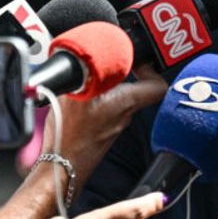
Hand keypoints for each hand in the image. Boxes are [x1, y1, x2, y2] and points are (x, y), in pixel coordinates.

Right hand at [42, 66, 167, 186]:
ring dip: (107, 85)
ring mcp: (114, 124)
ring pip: (120, 97)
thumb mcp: (75, 91)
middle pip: (138, 88)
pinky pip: (106, 107)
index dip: (150, 67)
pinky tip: (78, 96)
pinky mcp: (102, 131)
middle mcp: (125, 115)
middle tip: (108, 61)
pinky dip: (96, 98)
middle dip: (124, 71)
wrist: (60, 166)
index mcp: (126, 102)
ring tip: (88, 78)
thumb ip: (86, 69)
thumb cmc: (69, 136)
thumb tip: (89, 52)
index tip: (136, 58)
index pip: (157, 85)